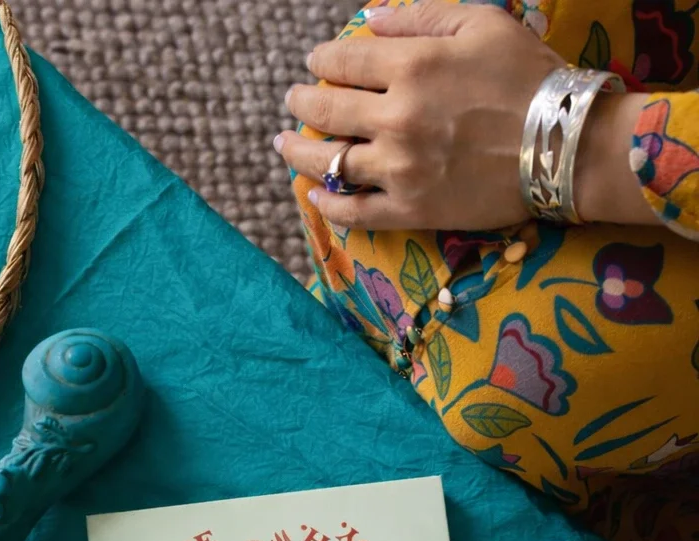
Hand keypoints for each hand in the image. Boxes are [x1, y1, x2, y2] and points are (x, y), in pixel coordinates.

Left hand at [278, 2, 566, 229]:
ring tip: (285, 146)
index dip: (322, 60)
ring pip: (330, 163)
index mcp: (410, 66)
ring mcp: (400, 169)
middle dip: (303, 102)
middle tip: (293, 101)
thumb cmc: (528, 76)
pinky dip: (329, 205)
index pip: (344, 61)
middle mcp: (396, 118)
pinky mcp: (411, 210)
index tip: (315, 62)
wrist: (564, 145)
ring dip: (300, 153)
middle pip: (327, 110)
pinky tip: (314, 195)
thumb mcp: (481, 23)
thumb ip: (421, 17)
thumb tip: (370, 21)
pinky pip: (355, 212)